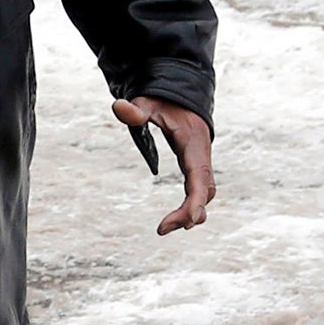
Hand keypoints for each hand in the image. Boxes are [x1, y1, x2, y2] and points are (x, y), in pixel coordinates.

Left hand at [113, 97, 215, 234]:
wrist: (181, 95)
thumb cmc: (163, 100)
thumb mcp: (147, 102)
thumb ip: (135, 109)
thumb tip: (119, 108)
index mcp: (193, 143)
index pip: (199, 176)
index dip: (197, 200)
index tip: (190, 220)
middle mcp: (201, 155)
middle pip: (205, 190)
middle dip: (189, 212)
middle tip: (162, 229)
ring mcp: (200, 161)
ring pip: (204, 192)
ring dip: (190, 212)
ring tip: (165, 228)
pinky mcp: (195, 165)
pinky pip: (198, 189)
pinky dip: (191, 204)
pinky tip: (178, 218)